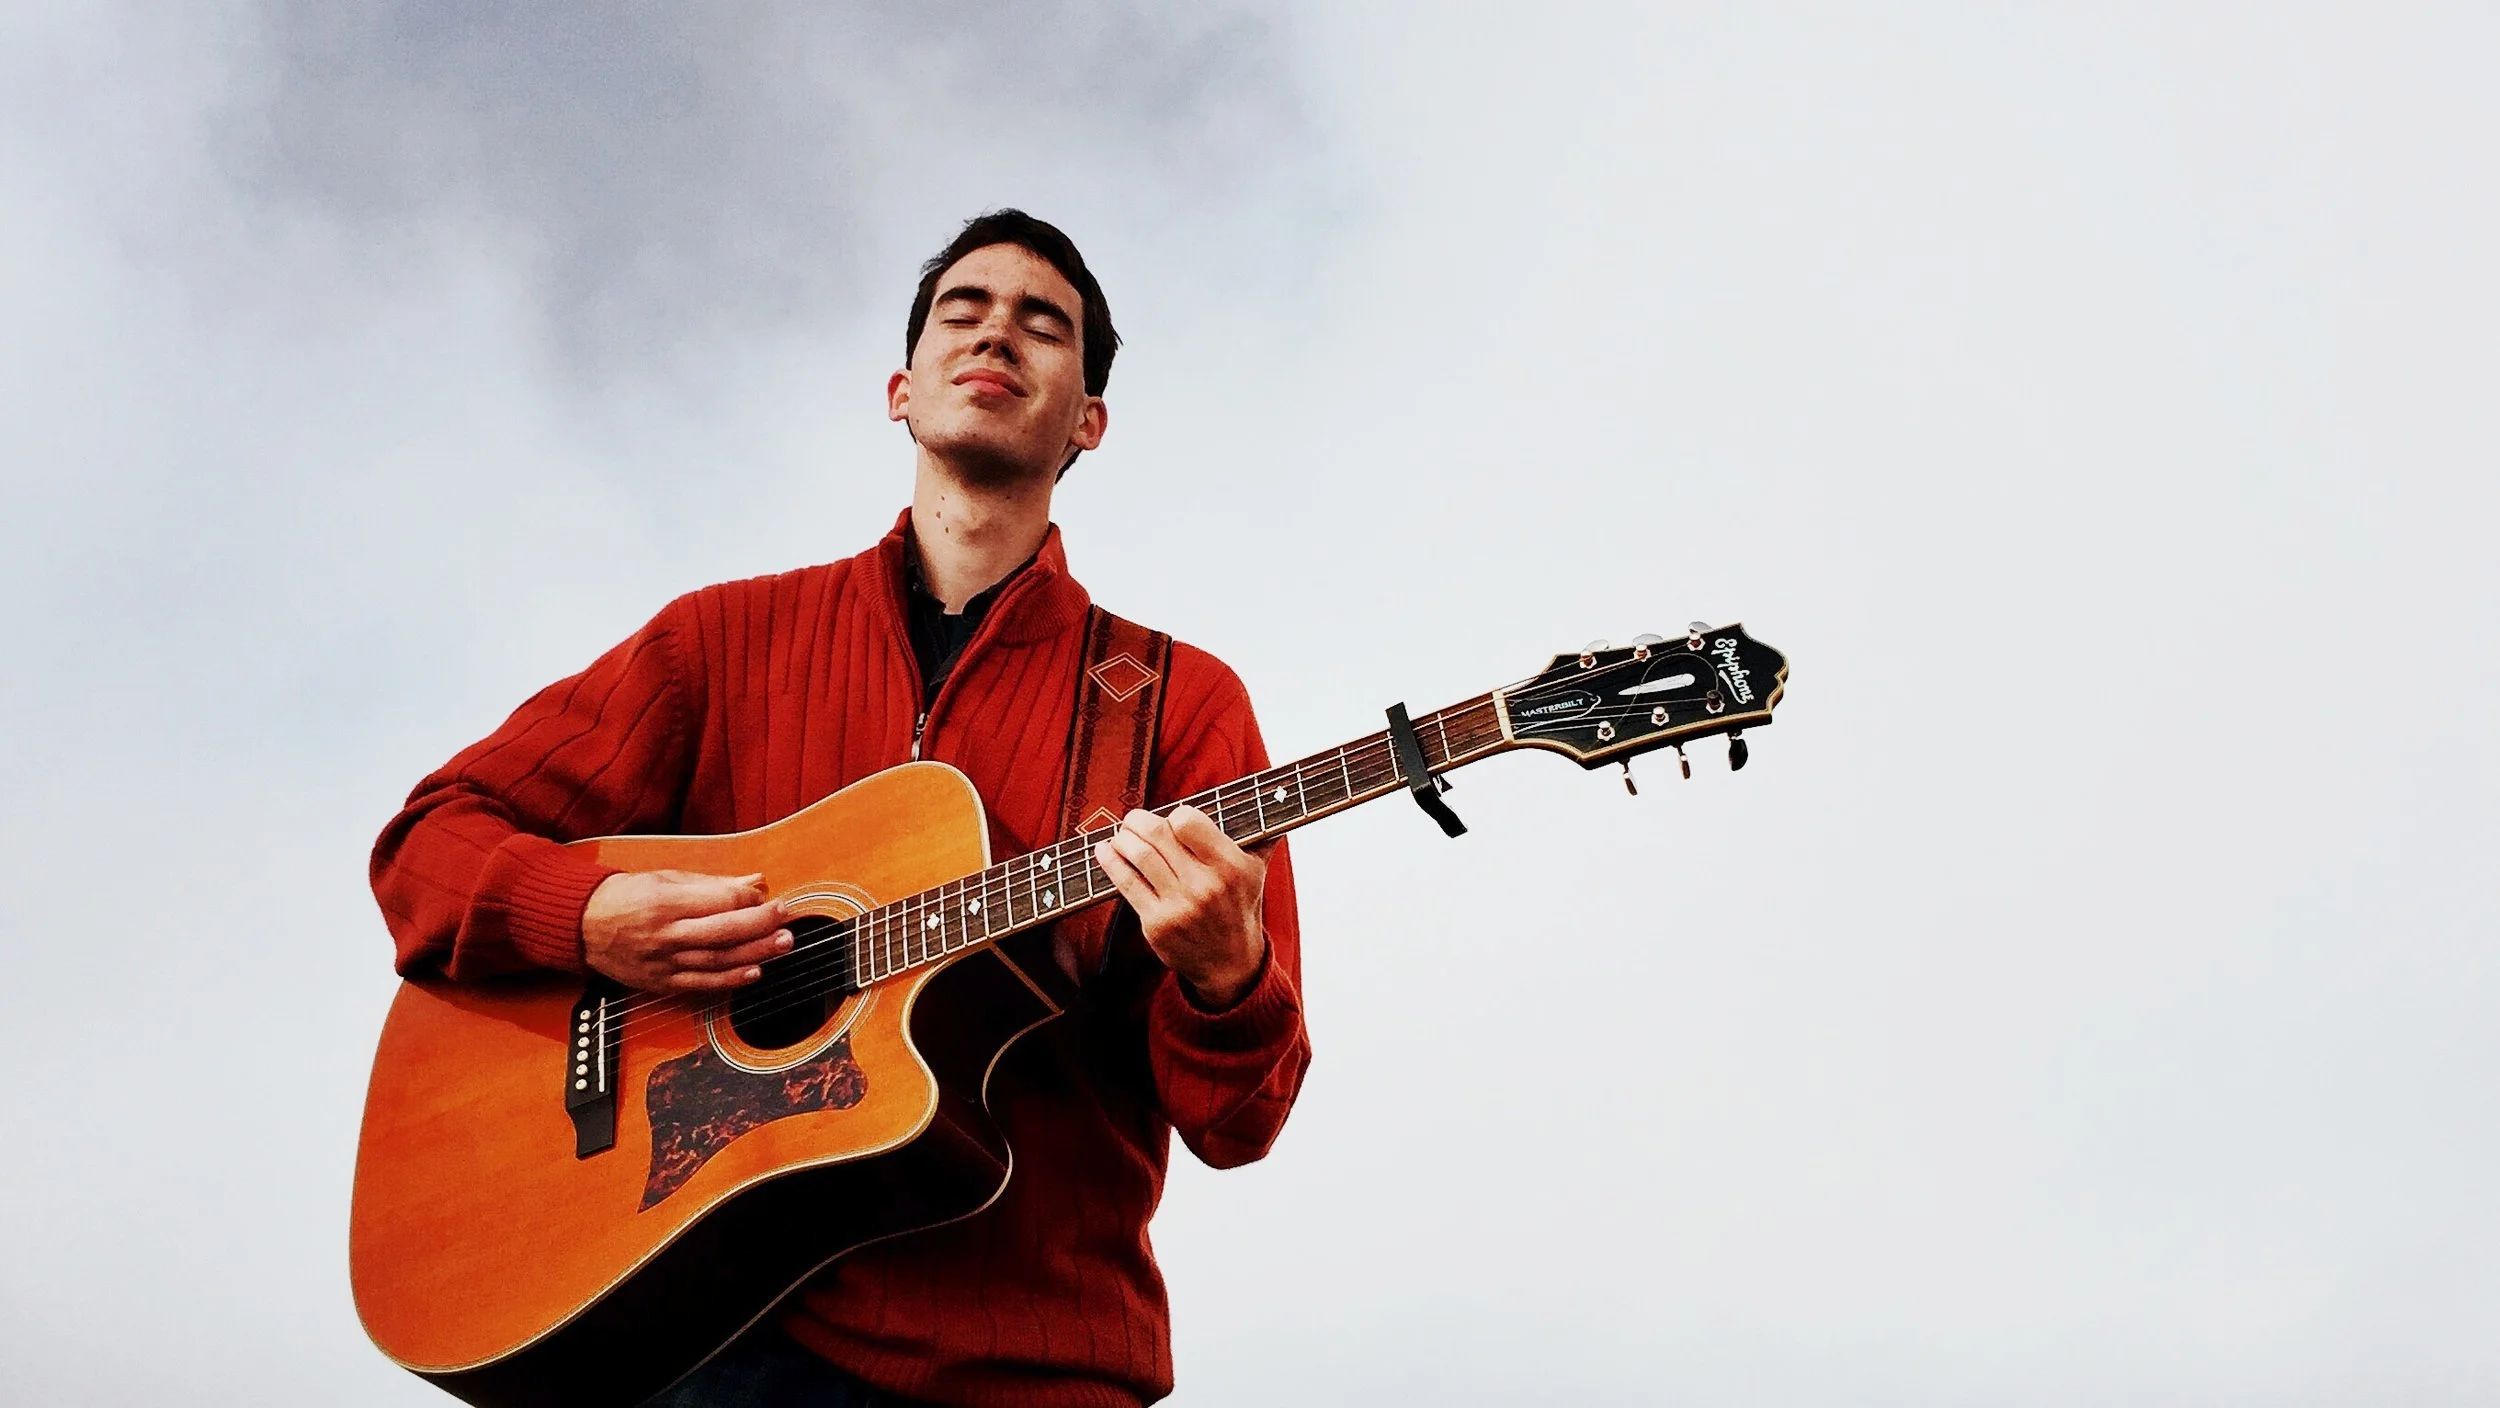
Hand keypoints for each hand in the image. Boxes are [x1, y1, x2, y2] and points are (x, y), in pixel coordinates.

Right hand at [582, 869, 790, 993]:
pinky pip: (701, 984)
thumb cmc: (627, 896)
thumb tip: (755, 881)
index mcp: (665, 903)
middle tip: (786, 920)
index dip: (750, 900)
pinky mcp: (661, 983)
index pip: (718, 902)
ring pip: (717, 961)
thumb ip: (713, 883)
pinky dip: (730, 980)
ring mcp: (663, 962)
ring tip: (781, 944)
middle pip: (723, 932)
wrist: (584, 926)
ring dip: (755, 953)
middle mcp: (665, 935)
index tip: (770, 897)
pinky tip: (754, 972)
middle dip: (760, 926)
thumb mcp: (667, 878)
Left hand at [1094, 806, 1266, 1006]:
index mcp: (1231, 866)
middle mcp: (1205, 885)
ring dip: (1122, 838)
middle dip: (1138, 820)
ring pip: (1138, 855)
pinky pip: (1127, 884)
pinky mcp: (1157, 923)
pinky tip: (1105, 850)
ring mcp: (1179, 906)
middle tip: (1133, 819)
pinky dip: (1111, 862)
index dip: (1176, 815)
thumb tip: (1275, 795)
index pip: (1188, 821)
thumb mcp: (1257, 871)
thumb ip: (1260, 834)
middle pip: (1157, 834)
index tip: (1172, 820)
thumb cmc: (1240, 908)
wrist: (1231, 964)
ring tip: (1121, 834)